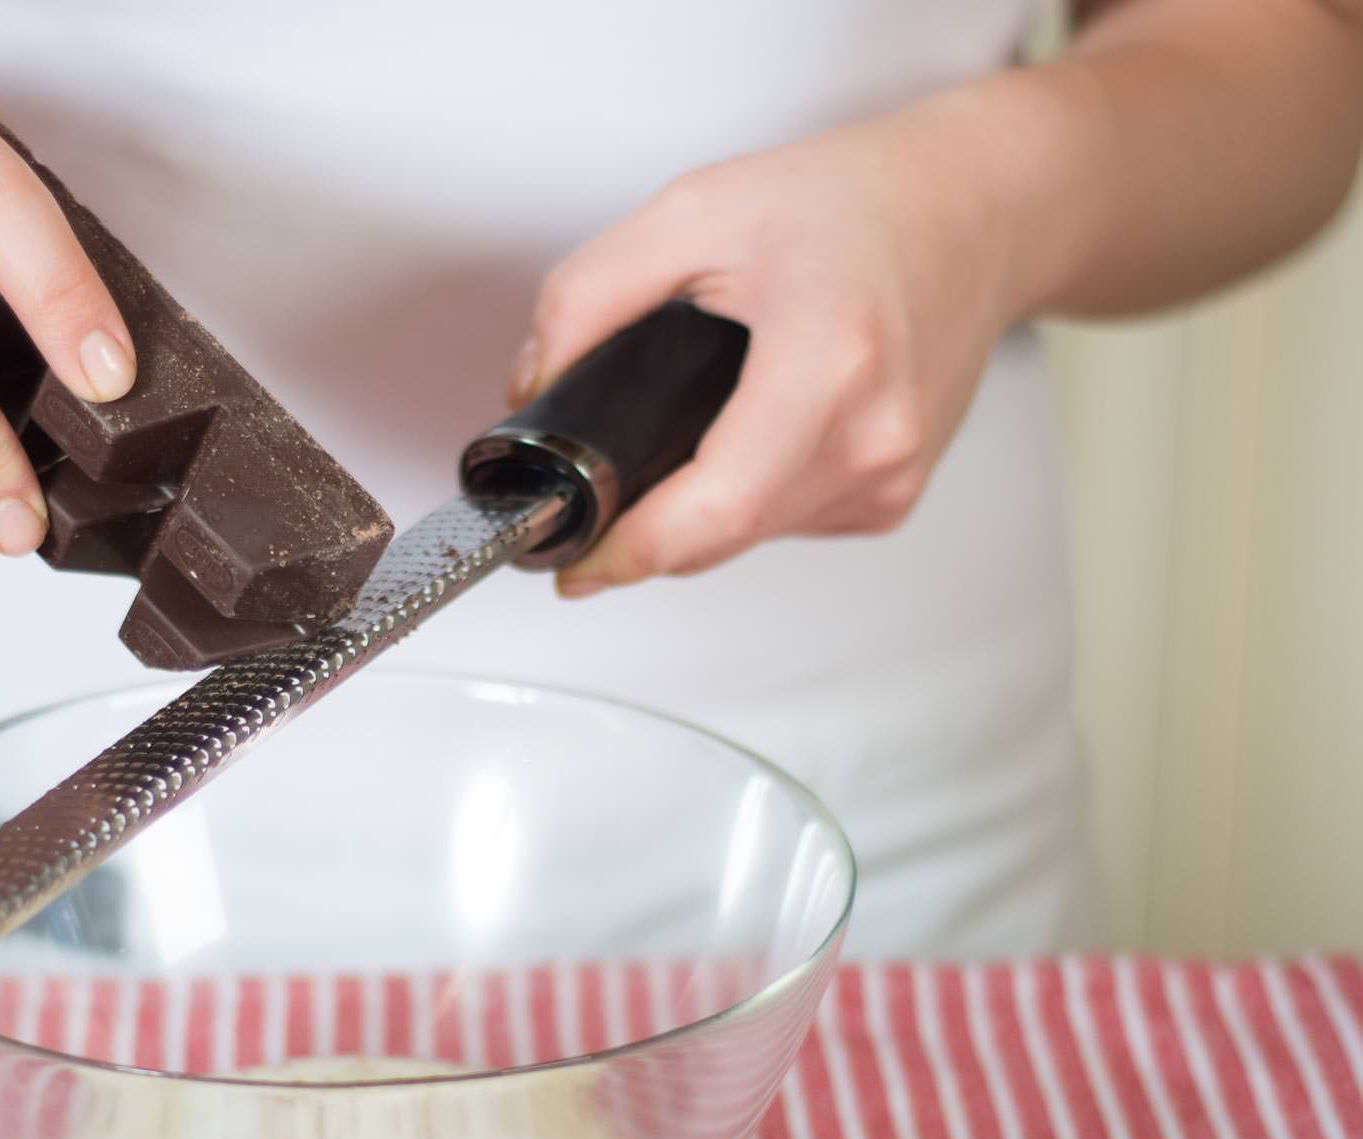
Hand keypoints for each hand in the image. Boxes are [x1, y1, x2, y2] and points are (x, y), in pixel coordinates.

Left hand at [511, 99, 1023, 595]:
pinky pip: (786, 522)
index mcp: (827, 365)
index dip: (627, 551)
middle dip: (644, 525)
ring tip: (688, 421)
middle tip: (595, 478)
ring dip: (697, 507)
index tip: (569, 562)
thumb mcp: (693, 211)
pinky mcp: (895, 496)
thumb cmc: (855, 201)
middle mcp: (871, 437)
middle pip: (718, 536)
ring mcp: (891, 476)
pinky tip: (751, 427)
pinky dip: (747, 493)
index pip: (711, 511)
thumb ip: (589, 297)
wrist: (979, 208)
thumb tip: (533, 388)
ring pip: (747, 537)